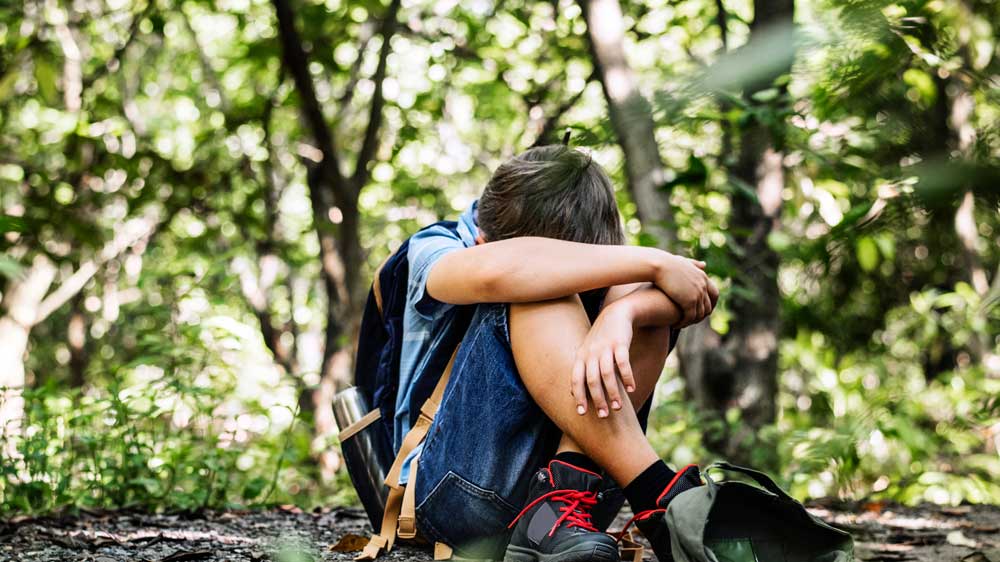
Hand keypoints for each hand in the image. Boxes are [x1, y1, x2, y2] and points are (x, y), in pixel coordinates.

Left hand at [572, 301, 635, 417]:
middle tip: (604, 415)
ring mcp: (605, 348)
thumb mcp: (587, 352)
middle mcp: (591, 353)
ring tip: (618, 407)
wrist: (616, 314)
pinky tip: (632, 389)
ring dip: (613, 392)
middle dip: (597, 399)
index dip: (578, 396)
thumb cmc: (601, 338)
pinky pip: (623, 363)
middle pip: (592, 380)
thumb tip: (573, 392)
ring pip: (607, 374)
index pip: (576, 379)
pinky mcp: (620, 343)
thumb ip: (581, 371)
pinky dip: (627, 377)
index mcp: (581, 356)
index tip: (582, 413)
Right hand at [654, 254, 717, 327]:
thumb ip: (695, 264)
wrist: (659, 266)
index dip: (710, 304)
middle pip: (708, 306)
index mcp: (703, 277)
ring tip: (682, 324)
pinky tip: (676, 325)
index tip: (703, 310)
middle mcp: (703, 287)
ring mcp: (697, 294)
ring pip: (699, 314)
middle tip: (691, 321)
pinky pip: (690, 317)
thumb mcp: (684, 262)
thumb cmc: (667, 263)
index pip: (714, 294)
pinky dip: (684, 323)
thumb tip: (704, 265)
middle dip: (701, 316)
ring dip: (691, 321)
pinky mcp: (689, 302)